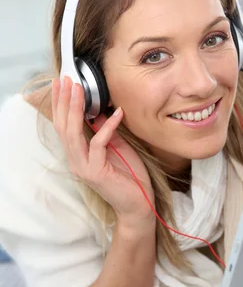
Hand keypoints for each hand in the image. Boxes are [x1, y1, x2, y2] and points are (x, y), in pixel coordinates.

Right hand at [52, 76, 155, 231]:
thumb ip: (107, 131)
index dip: (61, 104)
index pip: (64, 125)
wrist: (138, 205)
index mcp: (78, 154)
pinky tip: (117, 113)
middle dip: (64, 101)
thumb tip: (101, 111)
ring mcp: (83, 167)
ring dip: (76, 109)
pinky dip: (108, 127)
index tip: (61, 83)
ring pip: (73, 134)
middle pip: (63, 126)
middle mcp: (76, 160)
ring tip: (79, 89)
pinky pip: (98, 144)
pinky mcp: (96, 172)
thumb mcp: (117, 147)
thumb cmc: (129, 177)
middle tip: (66, 80)